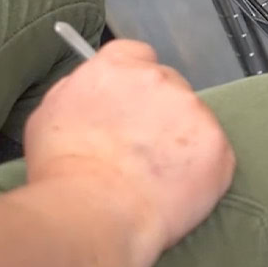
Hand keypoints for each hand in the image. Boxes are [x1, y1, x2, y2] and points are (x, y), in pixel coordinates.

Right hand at [22, 41, 233, 266]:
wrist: (93, 211)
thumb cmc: (62, 171)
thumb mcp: (49, 114)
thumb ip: (79, 91)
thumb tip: (95, 94)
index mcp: (117, 66)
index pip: (137, 55)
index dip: (133, 84)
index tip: (129, 107)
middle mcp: (160, 79)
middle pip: (169, 86)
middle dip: (158, 113)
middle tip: (139, 150)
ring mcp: (194, 110)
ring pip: (194, 120)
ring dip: (180, 141)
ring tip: (153, 176)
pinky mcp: (218, 145)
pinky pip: (214, 154)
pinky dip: (199, 171)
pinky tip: (174, 190)